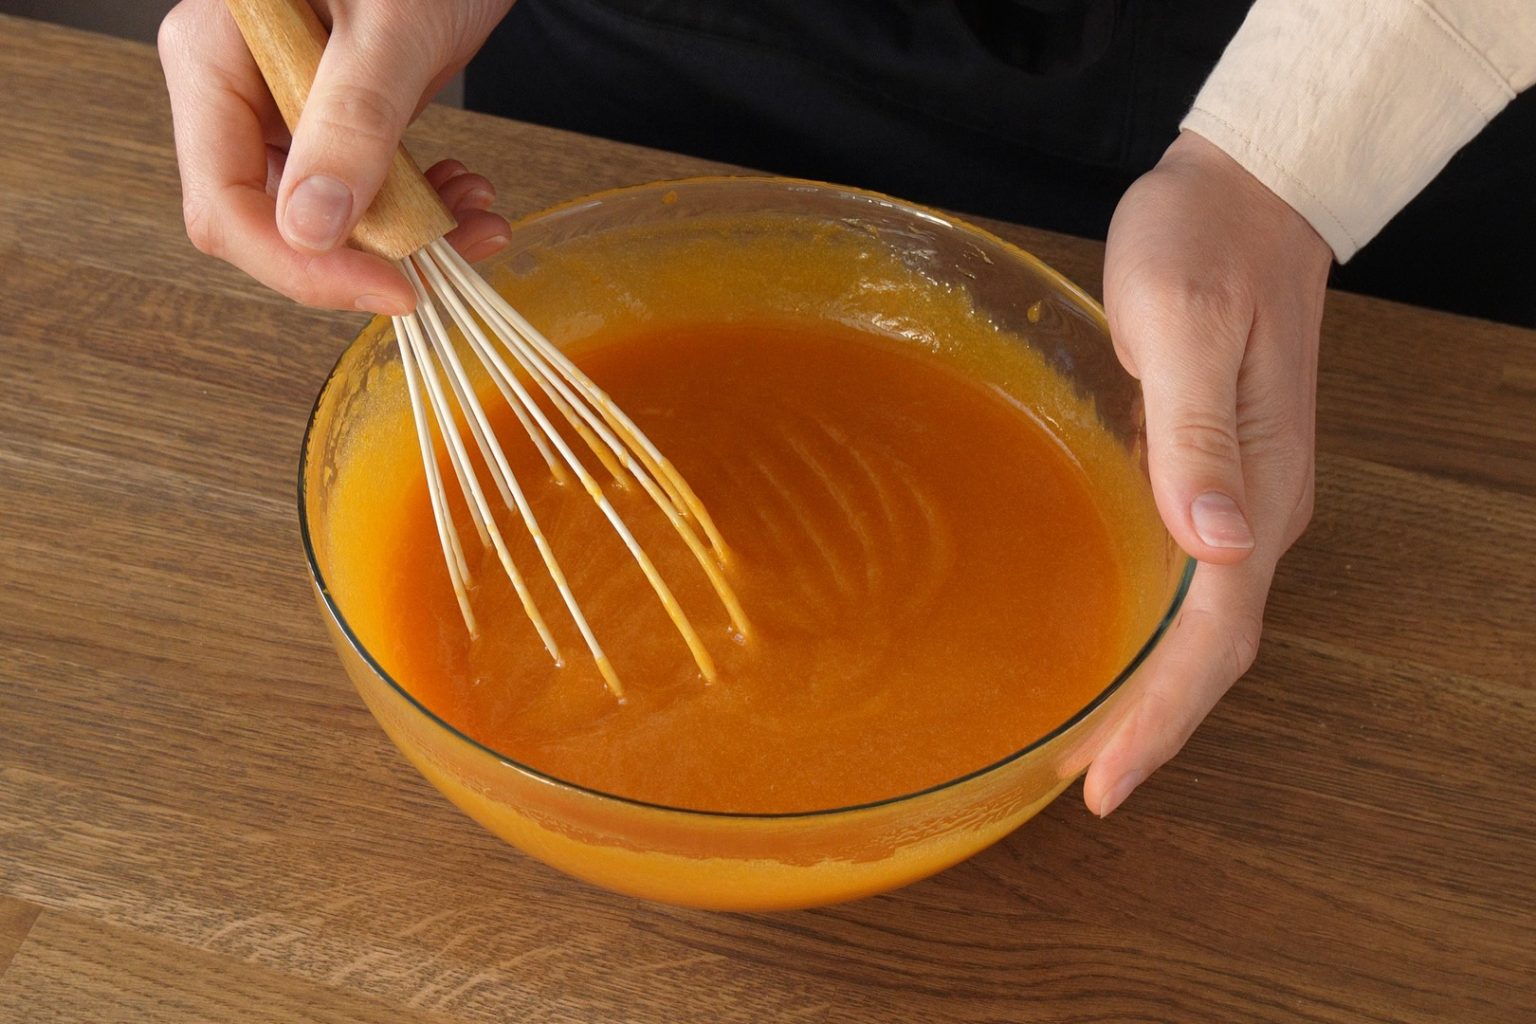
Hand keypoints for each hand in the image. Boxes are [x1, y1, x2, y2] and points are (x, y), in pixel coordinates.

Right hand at [158, 0, 514, 313]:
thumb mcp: (390, 30)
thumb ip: (352, 122)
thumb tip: (311, 228)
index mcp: (215, 59)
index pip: (226, 205)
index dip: (303, 266)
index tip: (391, 288)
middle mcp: (240, 92)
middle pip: (271, 225)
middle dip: (362, 257)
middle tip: (441, 262)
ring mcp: (289, 109)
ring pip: (328, 220)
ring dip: (405, 238)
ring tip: (476, 219)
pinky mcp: (340, 121)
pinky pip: (365, 193)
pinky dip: (421, 208)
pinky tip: (467, 192)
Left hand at [1086, 130, 1331, 815]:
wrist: (1244, 194)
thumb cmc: (1204, 249)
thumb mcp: (1189, 330)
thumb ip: (1199, 436)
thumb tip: (1221, 543)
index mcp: (1260, 491)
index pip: (1214, 636)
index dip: (1162, 716)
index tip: (1105, 781)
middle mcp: (1261, 510)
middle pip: (1213, 651)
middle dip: (1156, 725)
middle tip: (1086, 787)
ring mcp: (1244, 495)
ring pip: (1202, 623)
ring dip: (1154, 689)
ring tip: (1093, 745)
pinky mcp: (1217, 472)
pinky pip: (1190, 582)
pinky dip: (1152, 634)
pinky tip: (1110, 645)